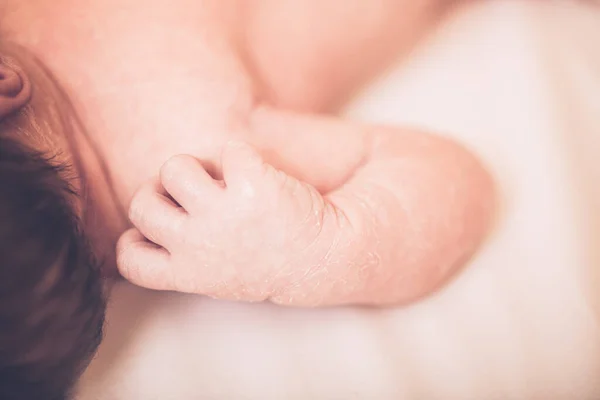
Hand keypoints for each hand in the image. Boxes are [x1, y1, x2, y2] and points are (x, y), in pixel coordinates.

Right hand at [116, 141, 329, 300]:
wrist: (325, 257)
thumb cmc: (268, 264)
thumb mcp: (218, 276)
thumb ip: (183, 256)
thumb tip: (141, 228)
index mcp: (187, 272)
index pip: (129, 259)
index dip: (137, 236)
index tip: (161, 229)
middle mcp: (197, 244)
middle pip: (142, 204)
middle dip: (162, 191)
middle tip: (194, 192)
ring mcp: (222, 213)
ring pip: (174, 168)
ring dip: (197, 166)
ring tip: (226, 180)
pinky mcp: (251, 183)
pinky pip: (227, 150)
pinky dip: (242, 155)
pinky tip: (259, 175)